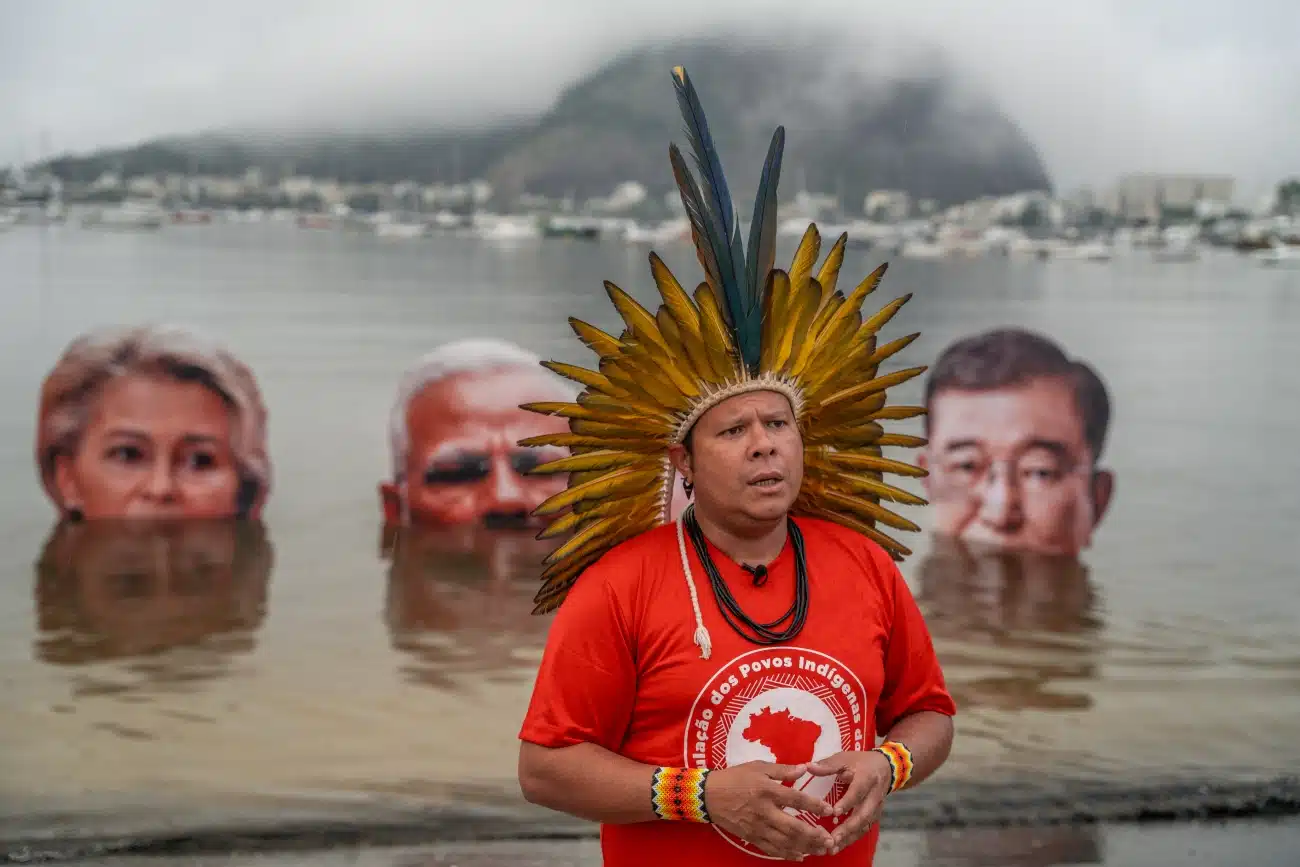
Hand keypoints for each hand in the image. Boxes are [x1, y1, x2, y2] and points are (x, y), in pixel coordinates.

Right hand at [703, 761, 833, 860]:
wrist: (709, 794)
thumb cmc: (735, 777)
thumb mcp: (758, 767)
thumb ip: (782, 769)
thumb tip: (805, 768)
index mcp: (767, 790)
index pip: (796, 799)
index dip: (814, 806)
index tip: (829, 811)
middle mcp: (764, 811)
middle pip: (793, 827)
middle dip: (813, 835)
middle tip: (830, 839)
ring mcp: (757, 827)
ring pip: (784, 842)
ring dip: (805, 847)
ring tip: (821, 850)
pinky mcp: (751, 837)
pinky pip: (771, 849)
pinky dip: (787, 854)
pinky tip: (800, 856)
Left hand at [804, 750, 893, 854]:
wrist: (885, 768)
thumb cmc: (861, 762)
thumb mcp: (845, 758)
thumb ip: (828, 764)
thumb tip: (808, 767)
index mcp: (867, 777)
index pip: (858, 792)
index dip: (847, 802)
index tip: (834, 812)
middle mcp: (874, 795)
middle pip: (863, 814)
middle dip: (848, 828)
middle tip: (833, 838)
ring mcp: (876, 808)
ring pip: (864, 826)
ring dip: (849, 837)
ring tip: (833, 847)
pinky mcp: (875, 816)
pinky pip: (864, 829)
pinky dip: (852, 838)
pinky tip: (839, 846)